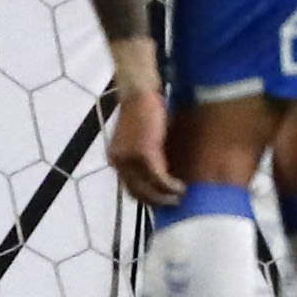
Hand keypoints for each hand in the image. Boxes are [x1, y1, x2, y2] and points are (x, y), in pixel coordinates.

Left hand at [106, 89, 181, 207]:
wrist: (138, 91)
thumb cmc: (143, 109)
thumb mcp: (141, 135)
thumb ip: (146, 151)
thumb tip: (162, 167)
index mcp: (116, 159)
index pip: (130, 187)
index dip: (146, 198)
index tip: (163, 202)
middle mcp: (119, 162)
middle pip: (137, 192)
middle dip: (156, 202)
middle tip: (174, 205)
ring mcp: (129, 158)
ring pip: (148, 187)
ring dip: (165, 196)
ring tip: (181, 198)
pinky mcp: (143, 152)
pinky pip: (158, 176)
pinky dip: (169, 185)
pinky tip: (181, 187)